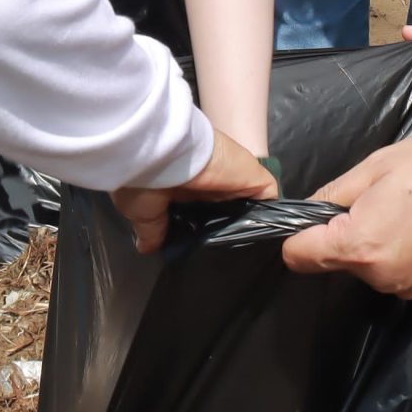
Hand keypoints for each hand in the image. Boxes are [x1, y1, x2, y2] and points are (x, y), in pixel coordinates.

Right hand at [110, 122, 278, 254]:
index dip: (203, 228)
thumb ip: (152, 229)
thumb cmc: (144, 178)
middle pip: (226, 209)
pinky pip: (268, 199)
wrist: (161, 152)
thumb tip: (146, 247)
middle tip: (226, 258)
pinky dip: (270, 217)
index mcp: (184, 187)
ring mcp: (234, 178)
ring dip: (250, 223)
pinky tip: (270, 237)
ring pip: (248, 205)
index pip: (200, 210)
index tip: (203, 250)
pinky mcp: (253, 177)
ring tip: (251, 254)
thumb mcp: (142, 210)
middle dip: (226, 229)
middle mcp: (211, 180)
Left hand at [283, 133, 411, 296]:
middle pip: (335, 258)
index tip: (318, 212)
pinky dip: (402, 249)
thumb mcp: (383, 163)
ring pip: (368, 263)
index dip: (298, 232)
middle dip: (347, 229)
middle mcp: (377, 277)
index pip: (297, 256)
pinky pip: (396, 268)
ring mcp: (405, 288)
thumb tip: (310, 207)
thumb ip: (337, 191)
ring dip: (377, 239)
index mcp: (358, 245)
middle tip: (383, 194)